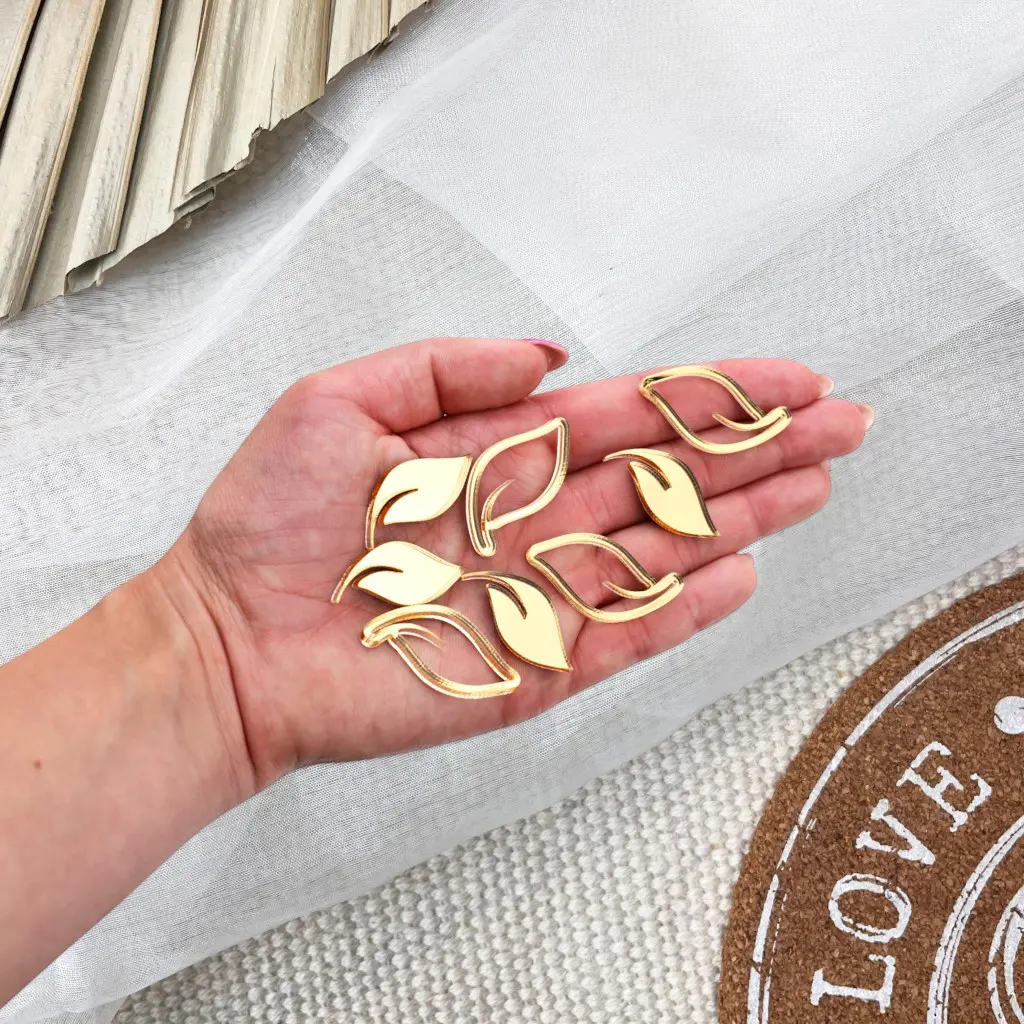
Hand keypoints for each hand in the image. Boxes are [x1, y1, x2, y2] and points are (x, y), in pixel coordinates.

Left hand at [155, 337, 867, 793]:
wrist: (226, 640)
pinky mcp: (528, 670)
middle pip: (665, 479)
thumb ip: (446, 370)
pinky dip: (680, 608)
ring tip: (815, 487)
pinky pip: (620, 635)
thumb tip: (547, 357)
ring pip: (659, 551)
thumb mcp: (337, 403)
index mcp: (496, 455)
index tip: (784, 381)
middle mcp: (532, 521)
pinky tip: (738, 574)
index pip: (625, 419)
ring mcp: (536, 597)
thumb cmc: (266, 523)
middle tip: (841, 426)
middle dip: (753, 451)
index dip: (707, 398)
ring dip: (739, 519)